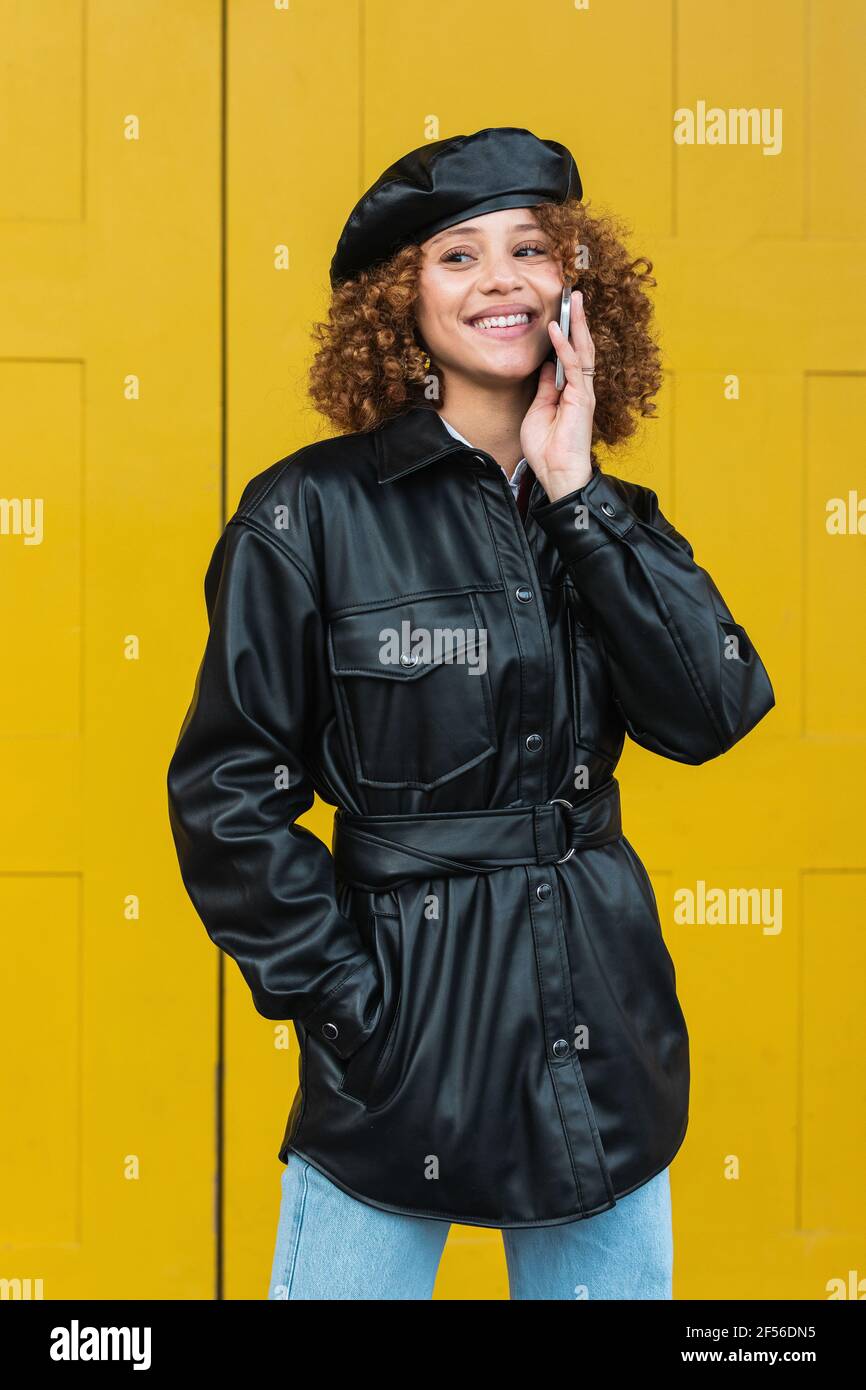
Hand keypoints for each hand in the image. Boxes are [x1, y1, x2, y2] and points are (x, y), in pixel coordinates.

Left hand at [521, 289, 595, 503]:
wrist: (556, 473)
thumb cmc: (546, 449)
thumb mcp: (538, 411)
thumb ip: (544, 388)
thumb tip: (545, 367)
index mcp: (569, 391)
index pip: (570, 355)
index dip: (566, 333)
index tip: (560, 312)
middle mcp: (580, 388)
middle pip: (581, 346)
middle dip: (578, 320)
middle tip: (574, 294)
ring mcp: (583, 392)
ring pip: (583, 350)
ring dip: (578, 324)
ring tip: (573, 300)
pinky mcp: (582, 398)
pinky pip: (574, 366)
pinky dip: (565, 346)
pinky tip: (557, 329)